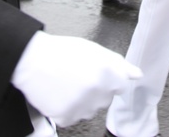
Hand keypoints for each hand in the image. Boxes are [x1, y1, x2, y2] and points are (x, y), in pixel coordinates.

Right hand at [12, 31, 141, 126]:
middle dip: (96, 90)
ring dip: (82, 102)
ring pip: (89, 110)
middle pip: (105, 99)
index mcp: (108, 72)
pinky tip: (59, 94)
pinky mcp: (67, 117)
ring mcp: (83, 107)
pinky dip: (66, 110)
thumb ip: (119, 64)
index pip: (120, 86)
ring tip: (66, 83)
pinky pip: (73, 117)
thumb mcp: (94, 50)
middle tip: (78, 76)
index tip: (96, 74)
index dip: (107, 78)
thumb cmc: (61, 52)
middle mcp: (98, 92)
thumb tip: (137, 75)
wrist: (31, 60)